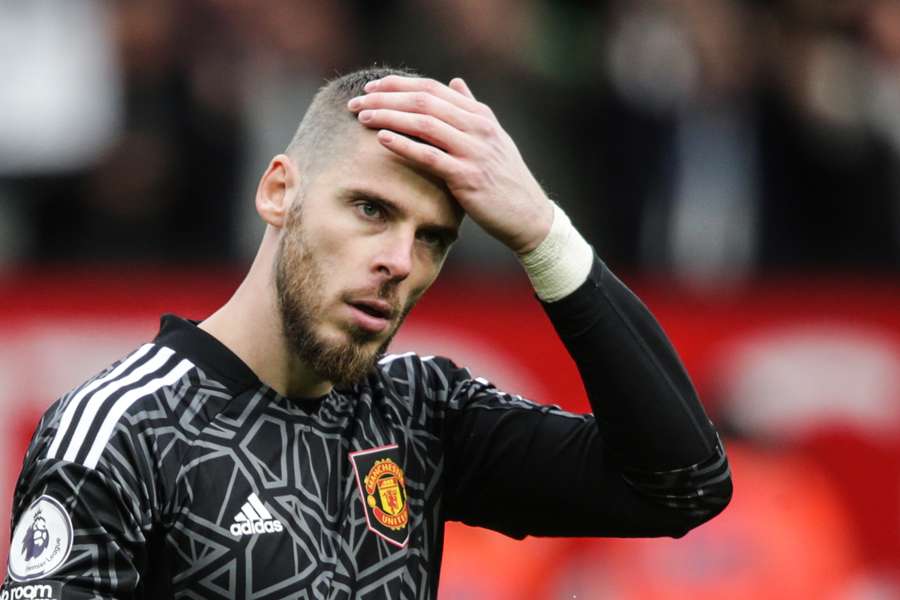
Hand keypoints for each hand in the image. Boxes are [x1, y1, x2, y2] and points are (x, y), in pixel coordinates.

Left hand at [347, 75, 553, 254]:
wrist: (528, 215)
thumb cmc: (505, 179)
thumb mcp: (492, 138)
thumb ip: (472, 109)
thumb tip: (455, 82)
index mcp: (480, 116)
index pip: (433, 89)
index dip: (399, 85)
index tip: (373, 87)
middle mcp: (478, 128)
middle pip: (424, 102)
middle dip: (386, 99)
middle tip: (358, 103)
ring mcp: (474, 152)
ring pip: (425, 124)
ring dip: (390, 117)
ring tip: (364, 117)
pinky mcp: (468, 177)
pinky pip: (430, 156)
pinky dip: (405, 145)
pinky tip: (383, 139)